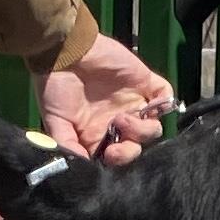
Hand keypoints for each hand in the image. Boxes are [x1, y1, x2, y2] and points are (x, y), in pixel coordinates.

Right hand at [38, 34, 172, 166]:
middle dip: (130, 151)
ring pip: (153, 128)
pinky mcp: (144, 83)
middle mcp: (118, 123)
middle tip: (116, 141)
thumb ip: (69, 147)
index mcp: (98, 135)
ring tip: (123, 119)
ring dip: (142, 130)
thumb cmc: (55, 87)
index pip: (118, 158)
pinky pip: (165, 96)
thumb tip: (84, 168)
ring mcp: (133, 103)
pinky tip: (151, 106)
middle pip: (138, 147)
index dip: (118, 161)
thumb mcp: (55, 123)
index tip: (108, 155)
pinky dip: (165, 103)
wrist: (64, 50)